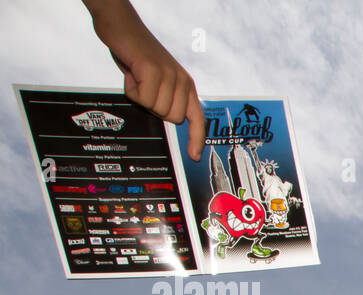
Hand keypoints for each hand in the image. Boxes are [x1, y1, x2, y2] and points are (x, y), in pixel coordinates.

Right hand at [89, 1, 204, 159]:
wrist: (121, 26)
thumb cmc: (136, 55)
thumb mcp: (157, 80)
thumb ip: (166, 98)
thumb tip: (168, 122)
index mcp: (186, 85)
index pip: (197, 118)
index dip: (196, 138)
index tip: (193, 155)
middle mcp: (182, 81)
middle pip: (171, 118)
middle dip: (152, 108)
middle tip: (144, 87)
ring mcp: (169, 75)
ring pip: (155, 109)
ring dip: (140, 96)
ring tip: (137, 77)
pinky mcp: (153, 70)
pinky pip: (141, 97)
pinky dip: (130, 89)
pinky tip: (131, 73)